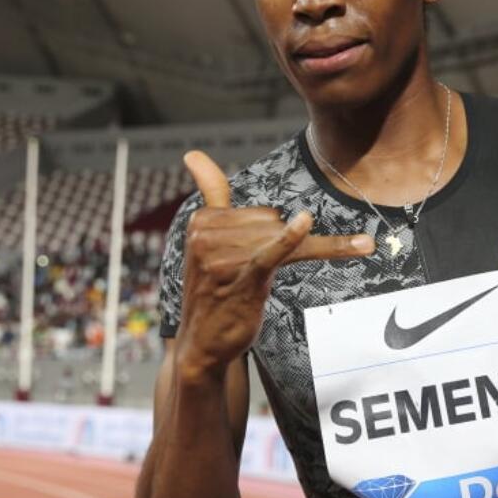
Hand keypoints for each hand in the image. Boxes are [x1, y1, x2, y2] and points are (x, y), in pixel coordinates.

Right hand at [174, 150, 374, 376]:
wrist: (202, 344)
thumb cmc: (214, 289)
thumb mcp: (210, 239)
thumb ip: (210, 193)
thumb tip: (192, 153)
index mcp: (201, 221)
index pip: (262, 213)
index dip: (272, 238)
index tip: (258, 260)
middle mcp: (207, 236)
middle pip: (274, 223)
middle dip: (277, 248)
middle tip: (250, 279)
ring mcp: (223, 257)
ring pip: (281, 240)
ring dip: (287, 260)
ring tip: (251, 288)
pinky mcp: (242, 278)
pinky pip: (272, 252)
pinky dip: (290, 238)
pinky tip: (305, 223)